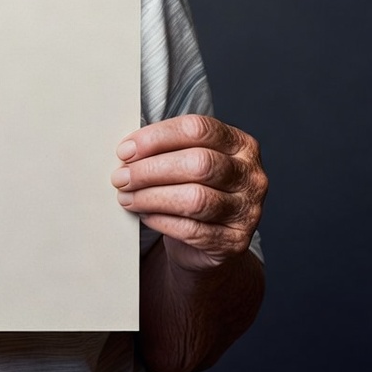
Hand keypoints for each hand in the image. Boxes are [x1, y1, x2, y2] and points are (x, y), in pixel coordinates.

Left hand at [112, 114, 266, 271]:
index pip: (198, 129)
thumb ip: (166, 149)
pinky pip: (192, 229)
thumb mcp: (186, 160)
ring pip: (195, 199)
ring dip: (151, 197)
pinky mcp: (235, 241)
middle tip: (120, 177)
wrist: (211, 242)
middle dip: (150, 169)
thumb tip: (127, 151)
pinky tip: (144, 215)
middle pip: (198, 164)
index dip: (156, 137)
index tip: (125, 150)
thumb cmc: (192, 189)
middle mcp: (251, 175)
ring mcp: (248, 210)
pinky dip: (161, 220)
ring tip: (126, 197)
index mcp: (239, 144)